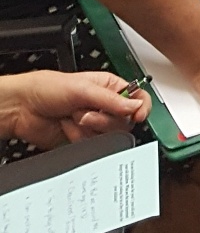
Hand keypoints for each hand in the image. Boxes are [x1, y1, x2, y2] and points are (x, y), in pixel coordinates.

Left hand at [0, 70, 150, 148]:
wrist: (24, 109)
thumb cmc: (48, 89)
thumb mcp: (83, 89)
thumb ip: (111, 100)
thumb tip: (134, 106)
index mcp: (109, 87)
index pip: (136, 97)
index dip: (140, 107)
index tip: (137, 114)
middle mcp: (104, 106)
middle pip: (123, 121)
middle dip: (104, 119)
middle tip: (86, 112)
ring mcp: (93, 124)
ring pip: (108, 135)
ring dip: (88, 128)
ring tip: (74, 117)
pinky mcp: (83, 139)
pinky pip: (92, 145)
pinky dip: (78, 137)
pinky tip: (68, 128)